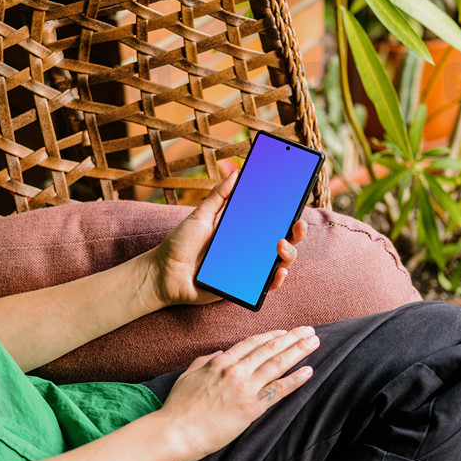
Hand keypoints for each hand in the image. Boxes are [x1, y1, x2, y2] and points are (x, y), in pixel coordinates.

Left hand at [147, 170, 307, 306]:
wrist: (164, 274)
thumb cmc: (180, 244)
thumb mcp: (200, 215)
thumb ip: (218, 196)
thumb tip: (236, 173)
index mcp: (242, 229)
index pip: (272, 220)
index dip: (287, 212)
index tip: (297, 201)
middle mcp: (249, 248)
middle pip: (283, 240)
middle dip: (296, 232)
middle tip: (297, 225)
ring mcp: (248, 268)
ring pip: (280, 262)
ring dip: (288, 254)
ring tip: (280, 247)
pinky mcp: (243, 287)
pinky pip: (266, 285)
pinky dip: (276, 279)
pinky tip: (278, 271)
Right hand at [158, 327, 318, 460]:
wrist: (175, 431)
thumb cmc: (179, 407)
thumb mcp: (188, 375)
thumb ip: (205, 362)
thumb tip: (220, 353)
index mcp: (220, 361)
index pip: (252, 343)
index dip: (271, 336)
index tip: (284, 332)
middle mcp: (235, 370)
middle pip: (270, 348)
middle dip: (292, 338)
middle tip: (309, 330)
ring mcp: (245, 387)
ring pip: (277, 363)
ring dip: (299, 351)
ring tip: (314, 342)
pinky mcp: (251, 407)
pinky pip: (278, 390)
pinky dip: (295, 379)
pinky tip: (309, 371)